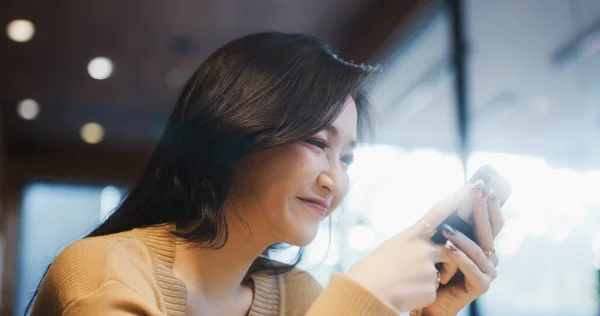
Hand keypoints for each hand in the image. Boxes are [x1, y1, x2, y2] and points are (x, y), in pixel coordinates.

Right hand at [345, 184, 475, 311]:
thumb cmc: (374, 269)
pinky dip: (422, 294)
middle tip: (431, 268)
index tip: (471, 187)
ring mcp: (428, 268)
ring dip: (430, 279)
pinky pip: (433, 290)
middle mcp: (423, 249)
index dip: (456, 199)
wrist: (367, 293)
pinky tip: (406, 294)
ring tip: (408, 283)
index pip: (438, 213)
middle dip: (447, 260)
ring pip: (441, 273)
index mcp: (411, 236)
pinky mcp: (431, 287)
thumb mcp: (391, 248)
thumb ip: (413, 245)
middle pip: (449, 249)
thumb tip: (429, 247)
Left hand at [423, 184, 504, 314]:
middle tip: (477, 192)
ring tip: (447, 228)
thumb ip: (451, 224)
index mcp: (483, 244)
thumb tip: (453, 194)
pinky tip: (448, 249)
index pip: (491, 220)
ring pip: (478, 249)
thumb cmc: (435, 269)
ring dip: (463, 237)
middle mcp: (490, 256)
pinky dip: (459, 257)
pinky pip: (471, 268)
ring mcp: (487, 271)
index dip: (490, 202)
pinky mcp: (480, 285)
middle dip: (482, 209)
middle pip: (489, 230)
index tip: (483, 184)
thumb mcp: (442, 242)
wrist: (428, 300)